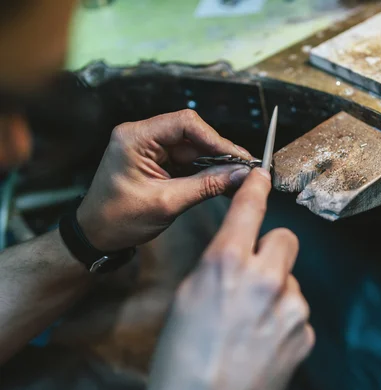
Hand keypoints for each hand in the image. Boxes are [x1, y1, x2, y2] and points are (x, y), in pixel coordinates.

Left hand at [77, 109, 252, 250]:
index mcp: (135, 138)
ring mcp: (150, 148)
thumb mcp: (167, 203)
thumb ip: (206, 185)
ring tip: (238, 179)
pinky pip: (188, 160)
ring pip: (194, 148)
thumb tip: (239, 174)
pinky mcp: (158, 161)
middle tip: (245, 169)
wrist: (95, 235)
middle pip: (193, 134)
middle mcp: (142, 136)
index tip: (237, 157)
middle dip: (220, 152)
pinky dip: (206, 171)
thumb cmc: (118, 220)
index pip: (185, 123)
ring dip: (216, 163)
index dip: (216, 138)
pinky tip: (224, 181)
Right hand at [146, 168, 314, 389]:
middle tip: (253, 273)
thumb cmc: (181, 359)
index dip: (255, 188)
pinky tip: (261, 341)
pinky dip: (282, 319)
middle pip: (285, 238)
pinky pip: (296, 310)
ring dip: (275, 290)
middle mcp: (265, 279)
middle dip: (270, 249)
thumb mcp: (187, 298)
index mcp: (226, 264)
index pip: (248, 209)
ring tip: (249, 323)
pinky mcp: (304, 333)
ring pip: (290, 278)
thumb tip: (235, 250)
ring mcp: (291, 307)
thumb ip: (217, 265)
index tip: (262, 176)